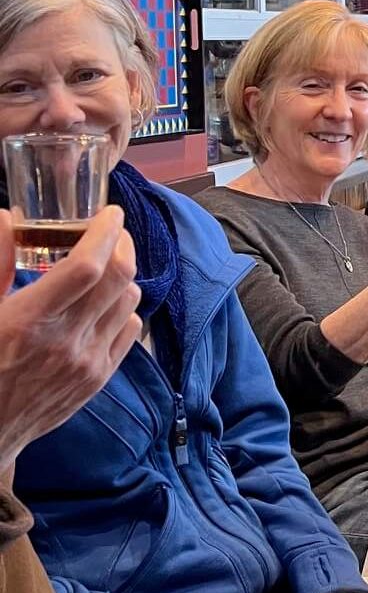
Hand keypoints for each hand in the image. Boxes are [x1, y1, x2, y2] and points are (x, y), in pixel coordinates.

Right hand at [0, 206, 141, 469]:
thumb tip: (5, 217)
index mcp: (29, 319)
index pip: (87, 267)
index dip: (105, 234)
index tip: (110, 213)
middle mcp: (67, 340)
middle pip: (119, 280)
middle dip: (121, 246)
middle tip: (111, 232)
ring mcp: (88, 362)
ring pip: (130, 303)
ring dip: (123, 276)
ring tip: (105, 266)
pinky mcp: (98, 379)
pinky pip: (130, 332)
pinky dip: (124, 308)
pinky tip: (105, 303)